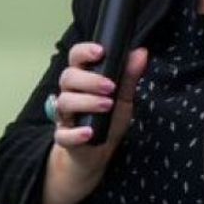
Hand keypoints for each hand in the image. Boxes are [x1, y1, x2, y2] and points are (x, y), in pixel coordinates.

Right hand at [40, 42, 148, 203]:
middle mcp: (69, 94)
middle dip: (89, 80)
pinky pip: (62, 135)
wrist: (98, 152)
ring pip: (64, 102)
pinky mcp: (64, 138)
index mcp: (82, 79)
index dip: (83, 51)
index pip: (75, 58)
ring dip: (86, 102)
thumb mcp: (123, 97)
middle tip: (111, 87)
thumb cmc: (108, 119)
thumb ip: (129, 76)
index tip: (100, 52)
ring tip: (107, 106)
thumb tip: (140, 52)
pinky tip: (89, 133)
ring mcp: (65, 116)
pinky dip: (75, 134)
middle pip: (67, 77)